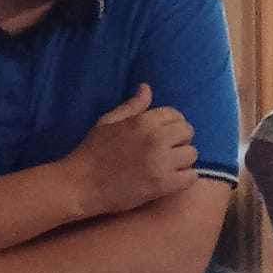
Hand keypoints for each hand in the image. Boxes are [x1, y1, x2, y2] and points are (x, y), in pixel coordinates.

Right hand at [64, 84, 197, 217]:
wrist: (80, 185)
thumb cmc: (92, 152)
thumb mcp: (108, 122)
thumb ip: (132, 106)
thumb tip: (146, 88)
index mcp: (144, 121)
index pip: (175, 115)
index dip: (171, 124)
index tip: (163, 134)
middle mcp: (156, 139)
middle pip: (188, 132)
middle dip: (179, 139)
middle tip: (167, 150)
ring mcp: (162, 162)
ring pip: (192, 154)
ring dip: (183, 159)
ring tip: (169, 165)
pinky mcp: (163, 185)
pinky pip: (192, 176)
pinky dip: (186, 177)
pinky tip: (172, 179)